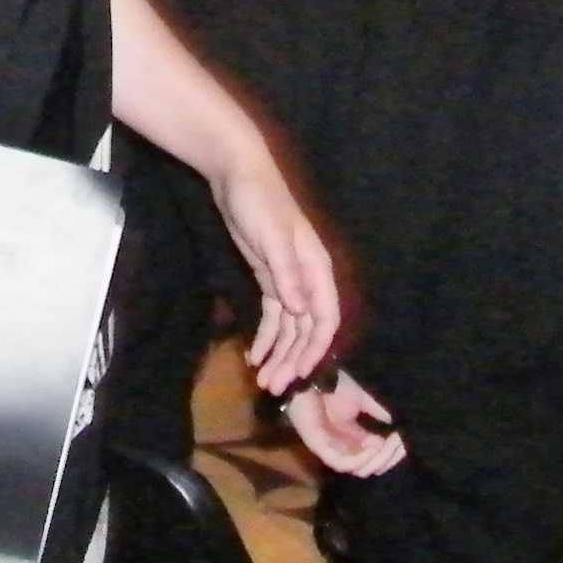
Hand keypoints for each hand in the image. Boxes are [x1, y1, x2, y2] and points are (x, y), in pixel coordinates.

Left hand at [208, 139, 341, 396]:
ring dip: (279, 354)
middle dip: (293, 360)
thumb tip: (300, 311)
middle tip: (274, 387)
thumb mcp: (271, 237)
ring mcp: (288, 279)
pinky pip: (273, 317)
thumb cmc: (259, 201)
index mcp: (316, 269)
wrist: (237, 175)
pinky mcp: (269, 277)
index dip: (316, 349)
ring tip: (263, 381)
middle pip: (306, 330)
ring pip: (289, 328)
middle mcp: (307, 279)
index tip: (302, 375)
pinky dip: (266, 337)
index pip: (325, 318)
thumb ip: (286, 273)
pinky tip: (255, 356)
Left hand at [282, 370, 406, 477]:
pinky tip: (373, 448)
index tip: (406, 440)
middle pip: (370, 467)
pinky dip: (359, 460)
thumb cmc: (332, 381)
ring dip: (377, 460)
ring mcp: (329, 447)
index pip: (377, 456)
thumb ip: (380, 411)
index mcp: (353, 437)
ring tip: (388, 445)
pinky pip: (340, 463)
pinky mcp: (317, 444)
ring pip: (358, 469)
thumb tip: (402, 426)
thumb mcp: (363, 397)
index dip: (393, 452)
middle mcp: (342, 446)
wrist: (309, 369)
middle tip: (400, 444)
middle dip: (389, 458)